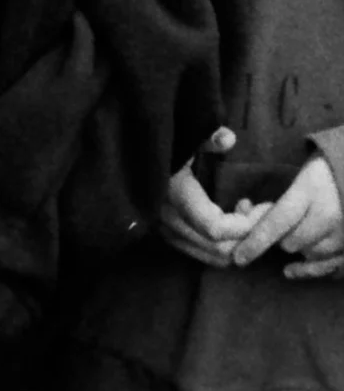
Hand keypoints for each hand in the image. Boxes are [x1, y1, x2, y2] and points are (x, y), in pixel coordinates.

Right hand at [158, 135, 260, 267]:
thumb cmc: (163, 143)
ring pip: (212, 256)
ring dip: (237, 242)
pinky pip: (202, 251)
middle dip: (248, 237)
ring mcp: (165, 230)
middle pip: (218, 250)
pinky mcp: (167, 234)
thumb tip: (227, 139)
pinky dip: (224, 244)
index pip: (215, 228)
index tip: (264, 205)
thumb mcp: (184, 134)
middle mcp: (168, 219)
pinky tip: (231, 217)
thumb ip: (206, 137)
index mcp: (175, 194)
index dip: (246, 225)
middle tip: (263, 212)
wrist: (127, 155)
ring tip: (248, 214)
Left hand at [228, 145, 343, 277]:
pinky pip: (332, 266)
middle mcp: (328, 215)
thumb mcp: (304, 175)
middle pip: (292, 243)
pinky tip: (296, 269)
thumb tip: (243, 210)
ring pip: (312, 254)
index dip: (256, 242)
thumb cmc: (329, 170)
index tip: (238, 258)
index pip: (277, 222)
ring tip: (306, 231)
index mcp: (310, 191)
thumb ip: (280, 198)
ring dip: (304, 248)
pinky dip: (315, 268)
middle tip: (288, 225)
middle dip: (284, 238)